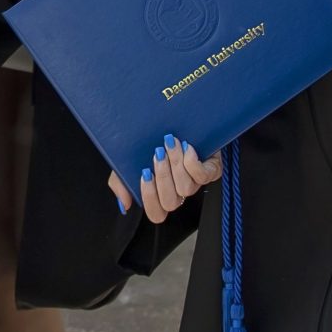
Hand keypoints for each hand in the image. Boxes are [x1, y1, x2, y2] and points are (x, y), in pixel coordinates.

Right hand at [107, 138, 221, 224]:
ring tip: (170, 143)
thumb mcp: (129, 162)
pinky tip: (186, 147)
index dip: (150, 198)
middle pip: (170, 202)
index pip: (156, 214)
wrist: (175, 117)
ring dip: (176, 164)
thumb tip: (125, 205)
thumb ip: (121, 184)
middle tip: (157, 153)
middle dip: (162, 176)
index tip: (144, 174)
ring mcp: (195, 183)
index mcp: (159, 194)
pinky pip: (203, 177)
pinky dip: (192, 162)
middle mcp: (178, 192)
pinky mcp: (211, 171)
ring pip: (186, 188)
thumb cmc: (150, 143)